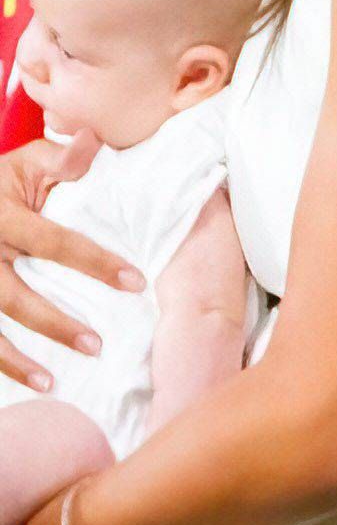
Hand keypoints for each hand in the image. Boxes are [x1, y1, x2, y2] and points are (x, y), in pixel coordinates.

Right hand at [0, 142, 126, 385]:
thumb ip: (62, 159)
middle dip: (54, 323)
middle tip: (96, 345)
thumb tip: (95, 141)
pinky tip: (24, 384)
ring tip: (51, 383)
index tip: (135, 283)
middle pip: (14, 295)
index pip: (54, 243)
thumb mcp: (25, 162)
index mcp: (2, 215)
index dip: (95, 263)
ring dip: (14, 359)